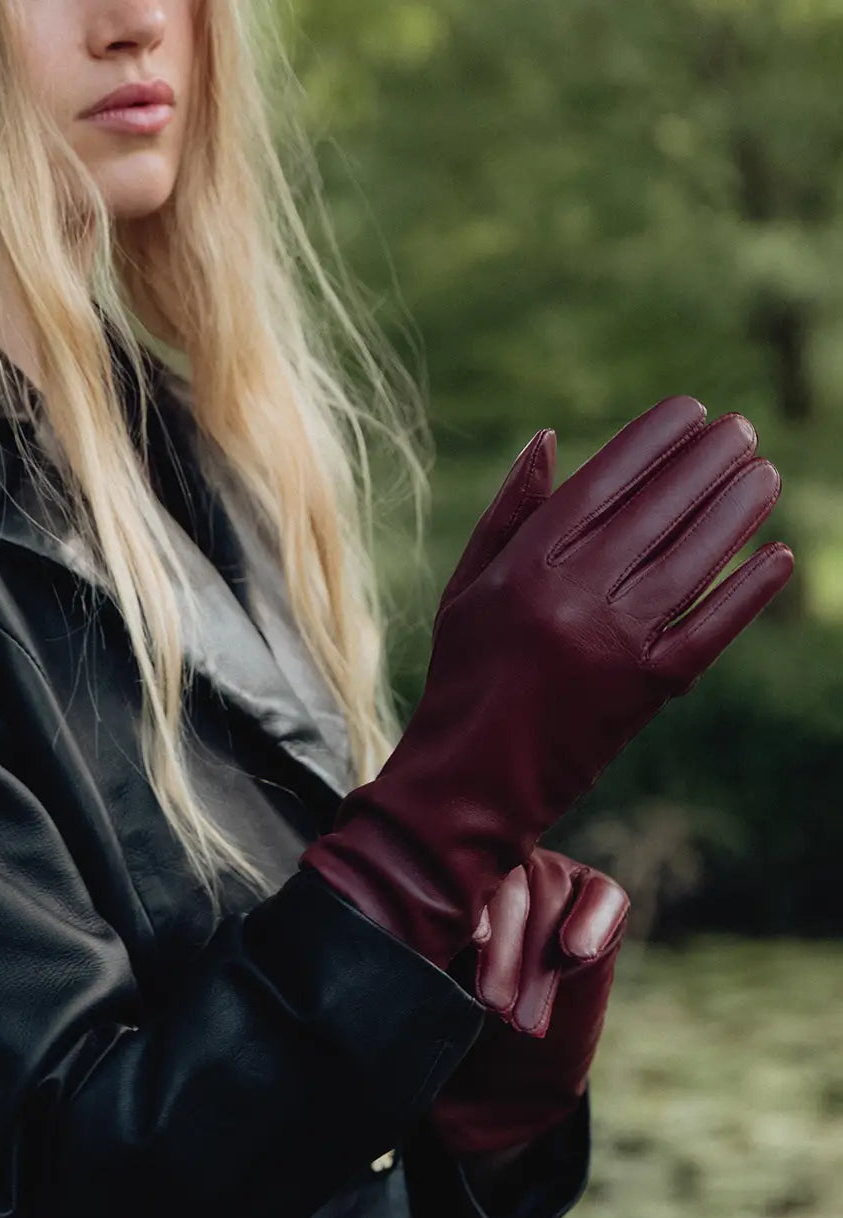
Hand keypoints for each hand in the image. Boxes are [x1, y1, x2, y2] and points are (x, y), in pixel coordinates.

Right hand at [301, 397, 791, 980]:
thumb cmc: (464, 678)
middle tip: (741, 431)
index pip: (603, 481)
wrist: (469, 782)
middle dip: (706, 462)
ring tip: (764, 475)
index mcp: (524, 567)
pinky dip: (748, 592)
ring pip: (691, 559)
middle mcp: (571, 597)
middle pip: (656, 510)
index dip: (653, 439)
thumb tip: (549, 439)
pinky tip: (778, 557)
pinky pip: (710, 628)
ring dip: (736, 511)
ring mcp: (613, 643)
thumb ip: (507, 514)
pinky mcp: (646, 690)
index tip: (690, 410)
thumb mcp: (466, 589)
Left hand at [431, 847, 628, 1154]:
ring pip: (547, 894)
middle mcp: (493, 867)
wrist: (497, 1077)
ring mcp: (546, 876)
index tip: (466, 945)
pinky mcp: (594, 897)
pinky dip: (590, 919)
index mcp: (441, 878)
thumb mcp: (424, 994)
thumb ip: (416, 961)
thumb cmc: (447, 1026)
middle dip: (502, 949)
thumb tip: (384, 950)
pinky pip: (601, 894)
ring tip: (525, 1020)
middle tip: (493, 1005)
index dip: (461, 904)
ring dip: (538, 962)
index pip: (451, 873)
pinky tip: (576, 951)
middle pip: (504, 884)